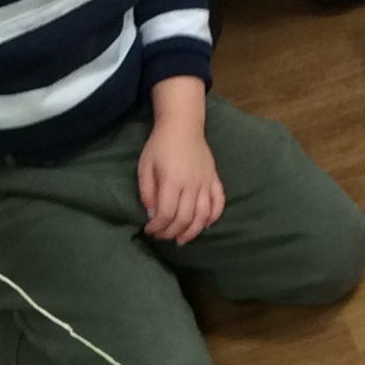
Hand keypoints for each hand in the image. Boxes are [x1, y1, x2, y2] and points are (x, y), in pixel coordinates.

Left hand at [139, 81, 225, 244]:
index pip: (167, 214)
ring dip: (192, 232)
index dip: (158, 227)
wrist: (183, 125)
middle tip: (162, 236)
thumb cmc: (160, 145)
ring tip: (181, 239)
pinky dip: (214, 217)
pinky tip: (205, 225)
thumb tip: (152, 214)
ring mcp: (206, 183)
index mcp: (172, 181)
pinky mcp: (214, 180)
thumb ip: (147, 191)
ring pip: (203, 216)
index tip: (150, 230)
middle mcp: (192, 185)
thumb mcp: (145, 166)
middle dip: (171, 232)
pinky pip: (219, 202)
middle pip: (184, 218)